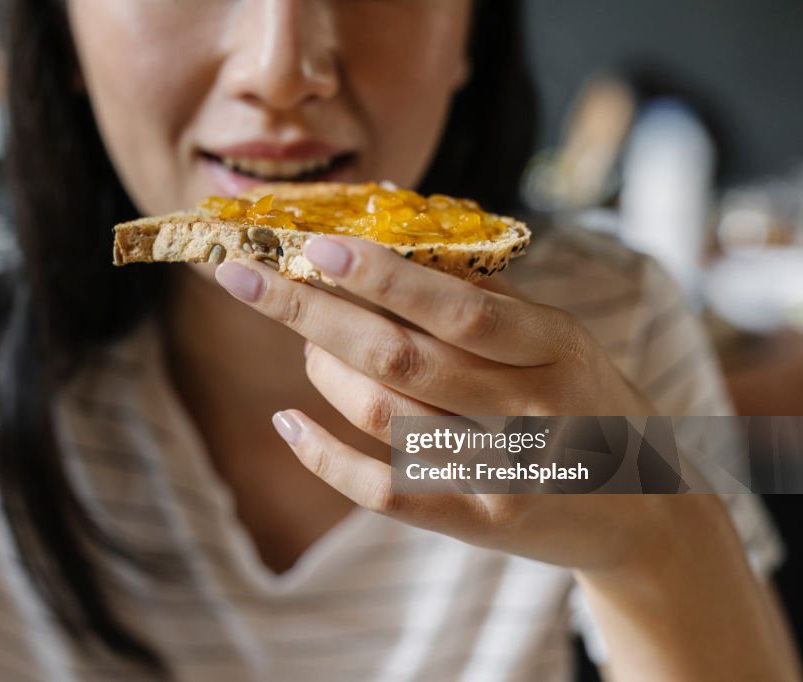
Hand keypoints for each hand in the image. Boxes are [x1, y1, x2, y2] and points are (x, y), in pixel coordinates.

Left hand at [214, 239, 798, 678]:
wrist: (645, 511)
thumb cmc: (585, 400)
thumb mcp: (559, 339)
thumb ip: (486, 302)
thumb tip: (381, 249)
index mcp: (554, 345)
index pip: (457, 306)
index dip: (383, 276)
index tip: (315, 245)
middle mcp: (531, 409)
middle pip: (400, 358)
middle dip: (311, 312)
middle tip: (245, 277)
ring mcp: (504, 473)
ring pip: (384, 416)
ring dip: (321, 372)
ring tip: (301, 338)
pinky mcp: (479, 522)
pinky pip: (384, 492)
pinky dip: (325, 457)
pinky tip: (285, 423)